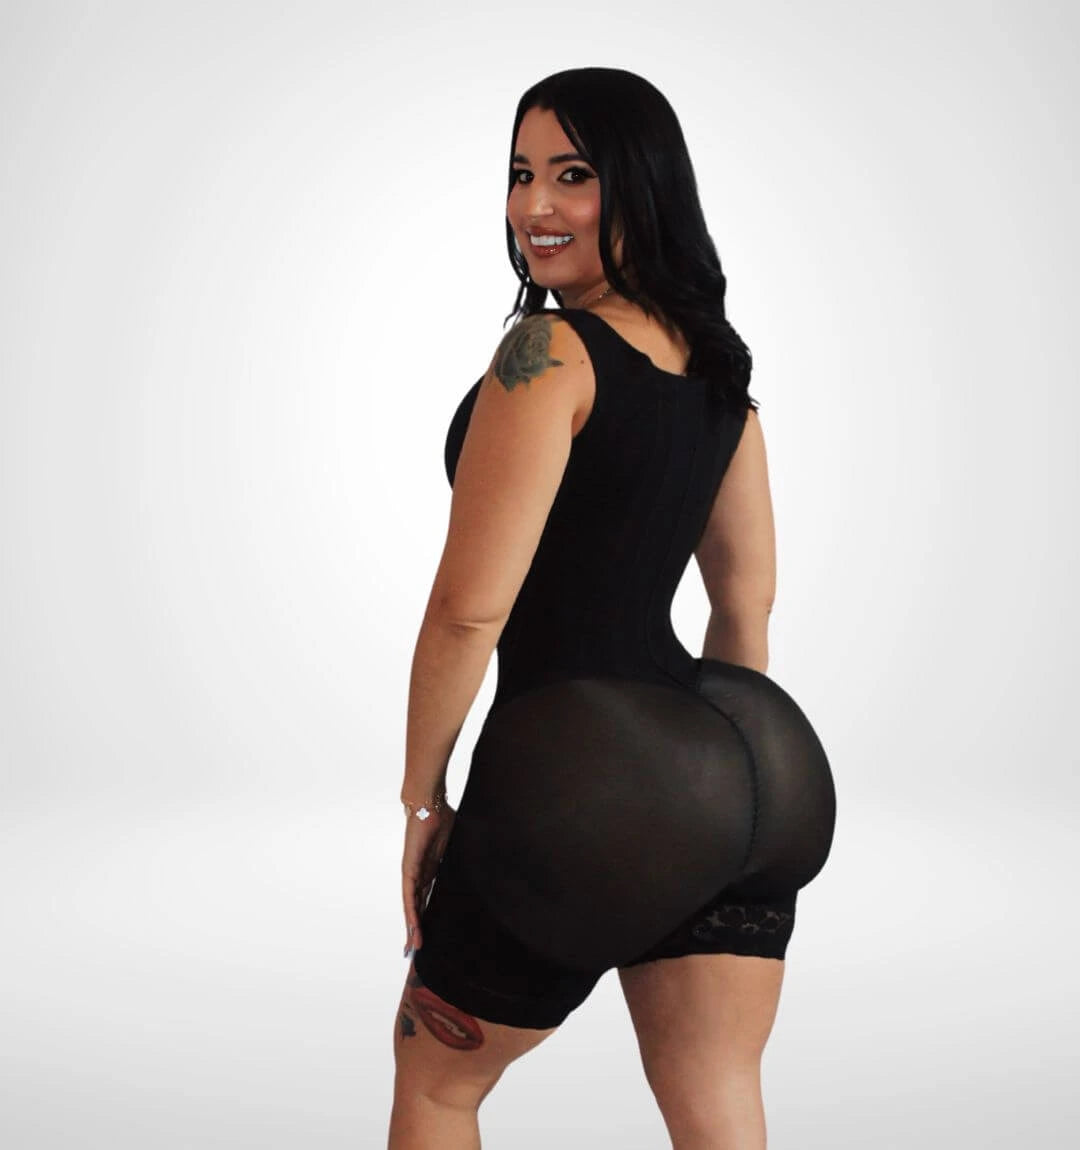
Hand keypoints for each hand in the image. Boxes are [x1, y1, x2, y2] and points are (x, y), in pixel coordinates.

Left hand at [401, 801, 456, 955]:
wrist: (429, 804)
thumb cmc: (443, 819)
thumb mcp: (458, 846)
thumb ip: (465, 858)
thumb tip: (490, 862)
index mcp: (432, 871)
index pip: (428, 899)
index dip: (428, 917)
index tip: (430, 935)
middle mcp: (420, 875)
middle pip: (417, 908)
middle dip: (416, 929)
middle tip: (416, 951)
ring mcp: (413, 873)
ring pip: (411, 907)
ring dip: (412, 927)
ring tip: (414, 948)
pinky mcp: (409, 869)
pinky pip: (409, 895)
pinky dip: (410, 912)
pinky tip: (412, 927)